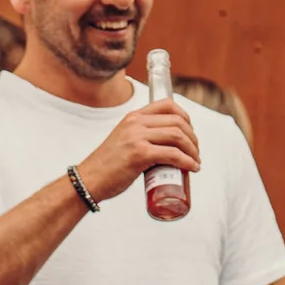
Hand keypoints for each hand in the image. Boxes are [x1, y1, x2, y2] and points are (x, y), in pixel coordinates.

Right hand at [74, 100, 201, 206]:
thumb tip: (163, 147)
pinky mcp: (140, 154)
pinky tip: (191, 168)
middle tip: (195, 152)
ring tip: (195, 161)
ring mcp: (137, 137)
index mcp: (133, 117)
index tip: (190, 132)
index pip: (167, 105)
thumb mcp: (123, 140)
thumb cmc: (107, 166)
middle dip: (193, 137)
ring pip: (178, 136)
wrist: (89, 180)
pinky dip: (187, 162)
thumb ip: (139, 137)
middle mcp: (136, 122)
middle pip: (177, 121)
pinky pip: (172, 154)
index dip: (185, 117)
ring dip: (192, 150)